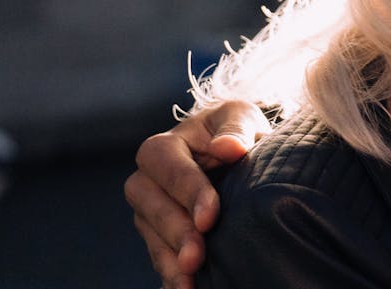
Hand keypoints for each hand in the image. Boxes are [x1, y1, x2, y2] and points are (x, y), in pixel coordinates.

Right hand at [124, 101, 270, 288]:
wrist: (238, 151)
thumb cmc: (237, 130)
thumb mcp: (241, 117)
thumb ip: (236, 129)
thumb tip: (228, 147)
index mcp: (166, 146)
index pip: (166, 166)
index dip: (187, 191)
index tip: (210, 217)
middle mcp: (149, 180)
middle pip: (149, 206)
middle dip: (174, 232)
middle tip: (196, 256)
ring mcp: (151, 211)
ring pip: (151, 237)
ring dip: (170, 260)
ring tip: (190, 281)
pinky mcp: (161, 237)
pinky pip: (161, 257)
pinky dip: (171, 275)